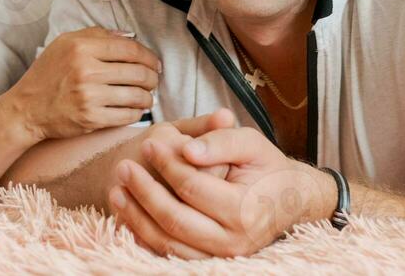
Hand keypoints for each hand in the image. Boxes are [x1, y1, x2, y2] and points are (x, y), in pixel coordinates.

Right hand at [8, 29, 160, 142]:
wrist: (27, 108)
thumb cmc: (47, 74)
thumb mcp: (64, 43)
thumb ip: (96, 34)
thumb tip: (128, 36)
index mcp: (81, 47)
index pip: (129, 48)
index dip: (148, 56)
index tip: (155, 63)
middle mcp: (86, 71)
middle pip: (137, 72)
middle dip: (152, 78)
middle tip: (154, 80)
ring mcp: (89, 97)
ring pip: (135, 95)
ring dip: (148, 97)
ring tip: (148, 96)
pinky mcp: (91, 119)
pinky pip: (126, 116)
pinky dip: (137, 113)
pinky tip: (136, 110)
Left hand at [108, 126, 324, 257]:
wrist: (288, 199)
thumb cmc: (266, 167)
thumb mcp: (251, 143)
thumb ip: (219, 141)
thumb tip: (186, 149)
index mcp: (244, 209)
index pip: (192, 187)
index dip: (166, 164)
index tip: (148, 143)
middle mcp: (233, 240)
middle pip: (174, 219)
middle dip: (143, 192)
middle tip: (123, 167)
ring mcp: (220, 257)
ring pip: (168, 243)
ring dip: (136, 218)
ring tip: (116, 191)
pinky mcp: (209, 262)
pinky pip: (169, 256)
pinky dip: (144, 238)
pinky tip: (127, 216)